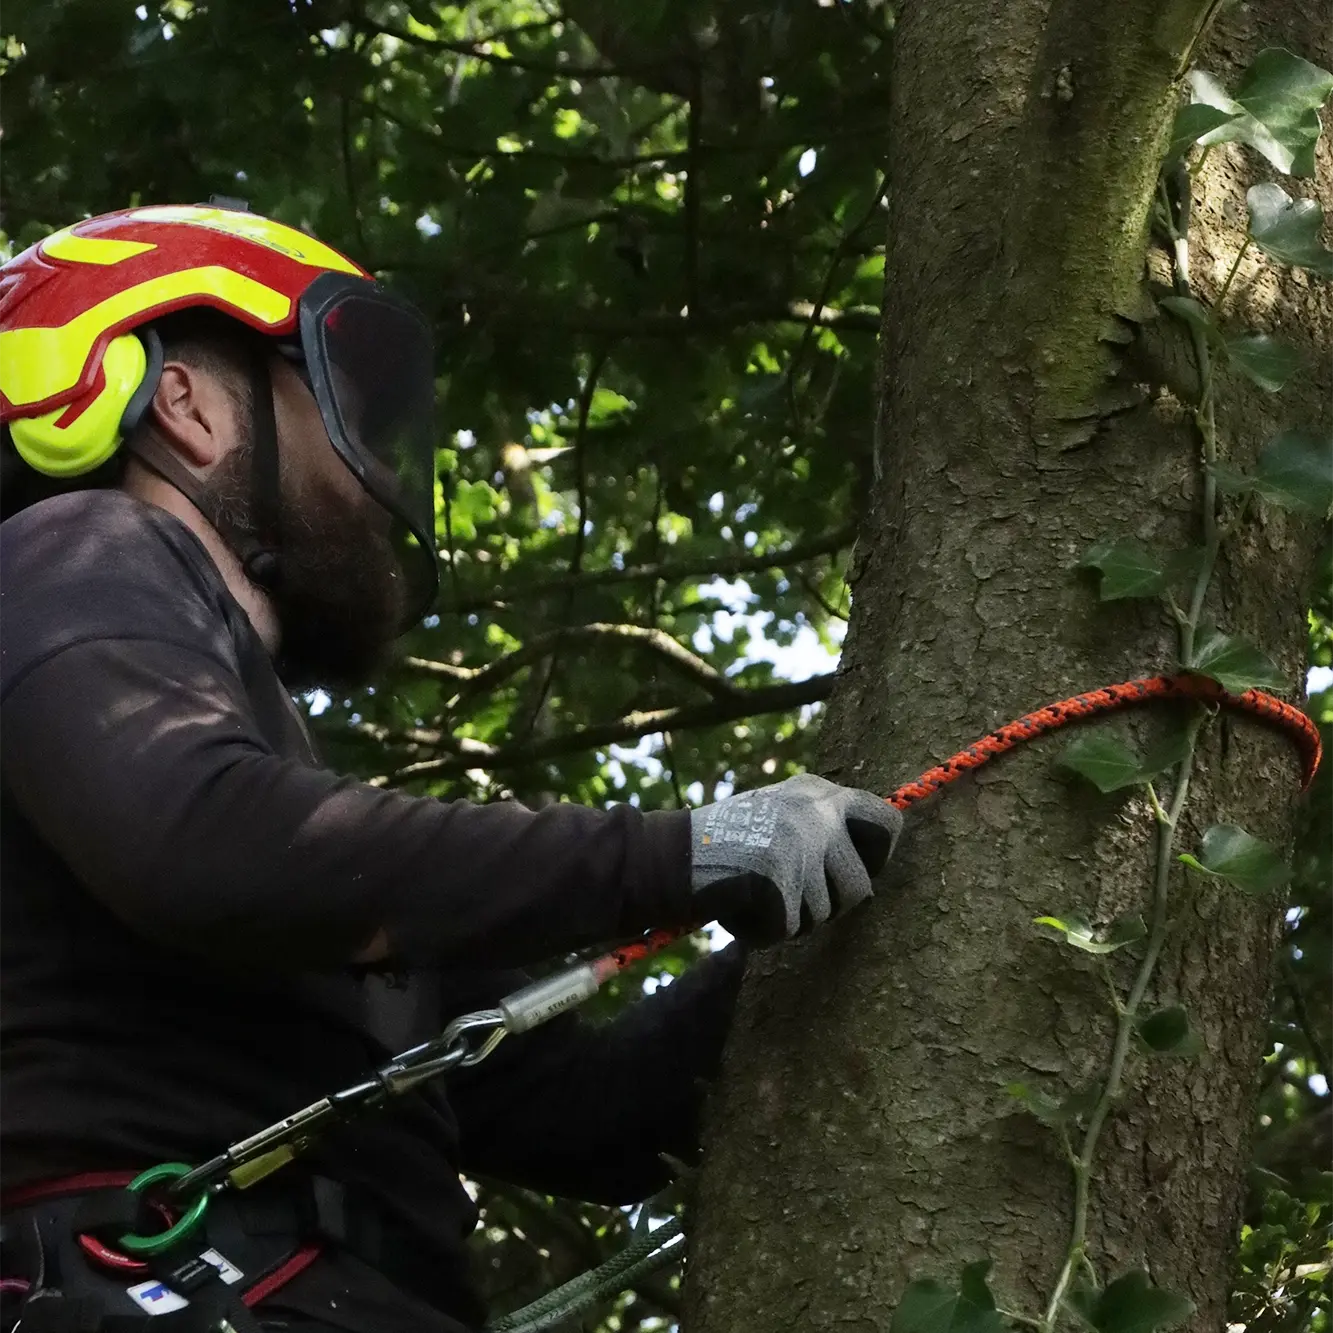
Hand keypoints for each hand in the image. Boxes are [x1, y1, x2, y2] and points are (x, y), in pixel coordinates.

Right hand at [688, 773, 901, 942]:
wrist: (669, 854)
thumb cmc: (724, 844)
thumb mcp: (780, 814)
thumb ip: (822, 828)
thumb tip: (870, 868)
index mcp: (819, 792)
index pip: (887, 821)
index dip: (878, 857)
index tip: (859, 873)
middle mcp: (817, 812)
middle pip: (860, 887)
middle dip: (831, 906)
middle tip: (794, 900)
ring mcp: (800, 845)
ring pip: (823, 915)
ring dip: (791, 919)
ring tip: (753, 895)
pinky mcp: (780, 879)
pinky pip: (787, 929)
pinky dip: (761, 931)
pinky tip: (737, 908)